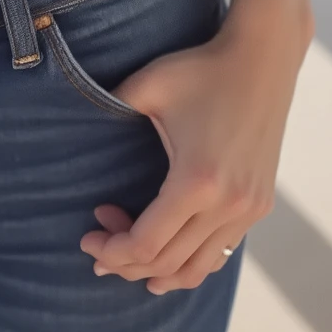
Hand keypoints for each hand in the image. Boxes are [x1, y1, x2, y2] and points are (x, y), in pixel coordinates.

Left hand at [79, 6, 310, 293]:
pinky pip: (220, 253)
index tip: (87, 238)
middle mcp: (227, 205)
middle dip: (126, 263)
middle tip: (98, 248)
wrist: (262, 59)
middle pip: (168, 263)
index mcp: (196, 181)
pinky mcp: (259, 205)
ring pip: (198, 268)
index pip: (147, 243)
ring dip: (158, 272)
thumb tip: (69, 118)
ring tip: (128, 261)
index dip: (112, 250)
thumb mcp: (147, 86)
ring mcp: (248, 209)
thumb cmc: (200, 69)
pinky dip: (190, 263)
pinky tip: (168, 257)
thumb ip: (107, 106)